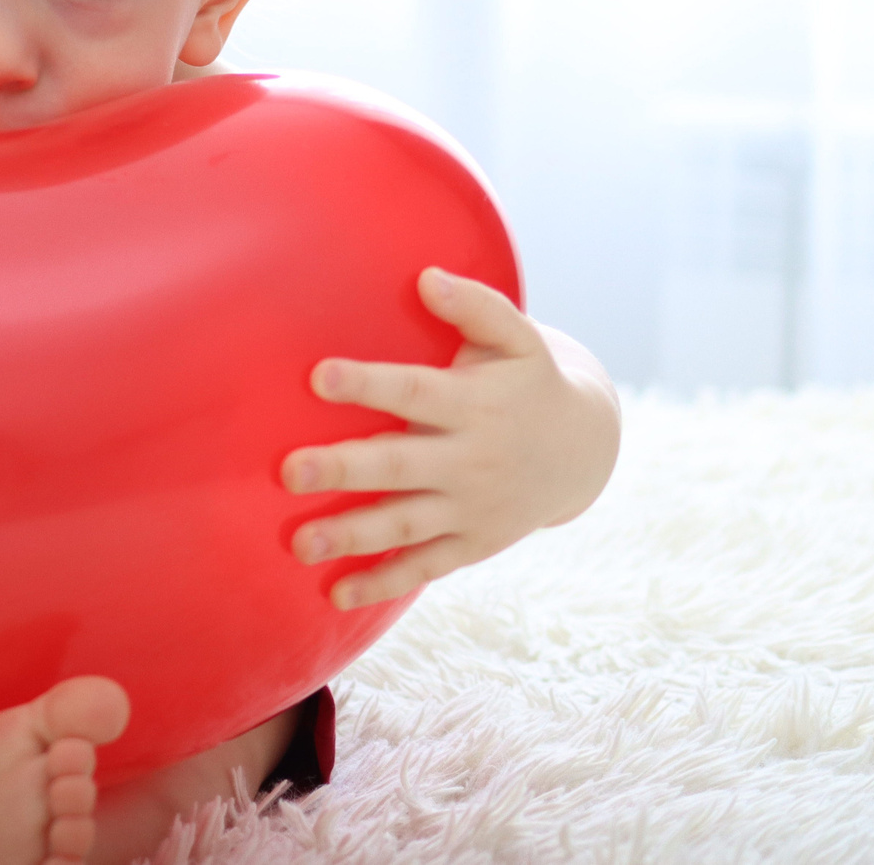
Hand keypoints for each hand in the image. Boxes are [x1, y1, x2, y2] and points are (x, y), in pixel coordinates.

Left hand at [281, 268, 619, 608]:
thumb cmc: (527, 379)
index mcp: (474, 403)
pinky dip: (383, 584)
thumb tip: (426, 277)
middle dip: (345, 470)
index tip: (317, 376)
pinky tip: (335, 595)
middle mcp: (471, 459)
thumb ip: (476, 306)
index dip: (368, 385)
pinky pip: (424, 567)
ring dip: (351, 536)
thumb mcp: (518, 337)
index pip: (414, 393)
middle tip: (289, 471)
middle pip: (400, 465)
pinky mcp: (471, 543)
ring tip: (297, 543)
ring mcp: (471, 507)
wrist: (584, 449)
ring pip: (405, 525)